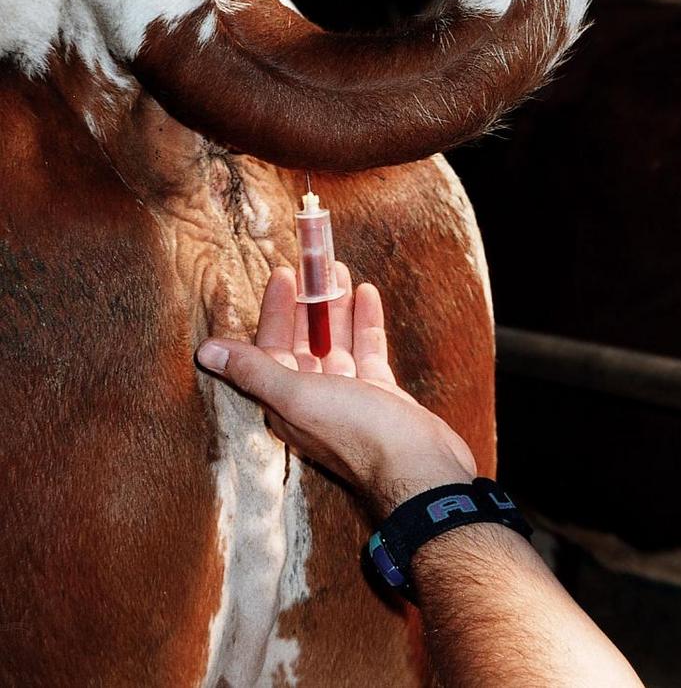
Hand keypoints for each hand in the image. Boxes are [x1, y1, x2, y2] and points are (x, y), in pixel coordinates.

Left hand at [197, 264, 475, 513]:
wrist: (419, 470)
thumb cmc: (358, 433)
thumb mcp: (299, 397)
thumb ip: (255, 371)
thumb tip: (206, 352)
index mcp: (288, 401)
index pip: (273, 346)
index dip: (276, 310)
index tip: (283, 274)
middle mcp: (314, 398)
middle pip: (306, 340)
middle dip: (308, 303)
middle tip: (314, 265)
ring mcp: (349, 396)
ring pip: (337, 341)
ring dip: (337, 306)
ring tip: (340, 270)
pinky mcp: (379, 395)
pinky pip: (367, 351)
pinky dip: (365, 322)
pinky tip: (367, 294)